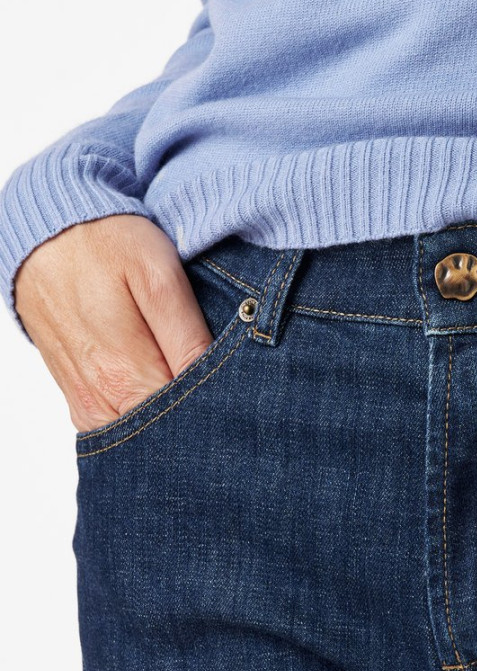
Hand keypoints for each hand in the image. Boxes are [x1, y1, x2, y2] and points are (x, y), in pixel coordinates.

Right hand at [14, 215, 213, 431]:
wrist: (42, 234)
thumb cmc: (105, 245)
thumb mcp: (158, 276)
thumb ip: (187, 337)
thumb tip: (216, 382)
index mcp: (124, 377)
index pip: (189, 422)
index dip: (221, 407)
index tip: (240, 388)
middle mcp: (101, 402)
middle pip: (167, 435)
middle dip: (201, 417)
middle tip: (226, 386)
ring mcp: (87, 405)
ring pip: (144, 436)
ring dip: (175, 418)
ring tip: (194, 380)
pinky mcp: (79, 400)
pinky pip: (120, 426)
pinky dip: (146, 415)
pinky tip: (164, 387)